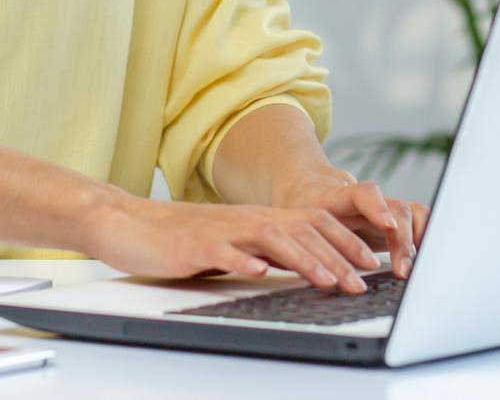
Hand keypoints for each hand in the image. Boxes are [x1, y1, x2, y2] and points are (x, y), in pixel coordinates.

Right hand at [81, 189, 382, 293]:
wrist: (128, 223)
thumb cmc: (179, 239)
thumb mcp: (232, 243)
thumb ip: (265, 251)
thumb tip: (304, 266)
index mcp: (258, 219)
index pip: (312, 225)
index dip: (344, 241)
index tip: (371, 262)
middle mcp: (247, 219)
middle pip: (301, 231)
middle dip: (337, 255)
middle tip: (363, 279)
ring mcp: (223, 230)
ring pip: (272, 239)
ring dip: (304, 260)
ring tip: (328, 279)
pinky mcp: (196, 245)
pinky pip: (224, 251)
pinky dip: (244, 261)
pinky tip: (260, 273)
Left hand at [270, 168, 427, 279]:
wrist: (305, 186)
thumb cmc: (294, 208)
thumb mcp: (286, 222)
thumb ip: (289, 240)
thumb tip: (279, 265)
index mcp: (335, 195)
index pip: (362, 192)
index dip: (376, 206)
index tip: (386, 224)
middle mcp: (364, 198)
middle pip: (393, 208)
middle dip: (401, 240)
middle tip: (401, 271)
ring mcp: (380, 205)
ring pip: (409, 213)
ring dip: (415, 241)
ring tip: (408, 272)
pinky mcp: (392, 218)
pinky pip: (417, 221)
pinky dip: (424, 237)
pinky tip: (424, 261)